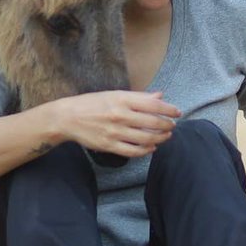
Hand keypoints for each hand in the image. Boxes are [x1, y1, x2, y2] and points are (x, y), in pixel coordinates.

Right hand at [50, 91, 179, 158]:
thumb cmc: (92, 103)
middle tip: (172, 126)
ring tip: (165, 136)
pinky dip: (146, 151)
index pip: (153, 105)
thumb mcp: (115, 94)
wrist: (68, 117)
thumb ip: (139, 96)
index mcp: (122, 99)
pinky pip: (133, 151)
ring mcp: (115, 132)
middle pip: (152, 123)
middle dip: (167, 125)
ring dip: (160, 138)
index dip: (169, 110)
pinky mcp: (109, 145)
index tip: (177, 112)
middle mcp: (120, 115)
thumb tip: (160, 96)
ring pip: (146, 138)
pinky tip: (151, 147)